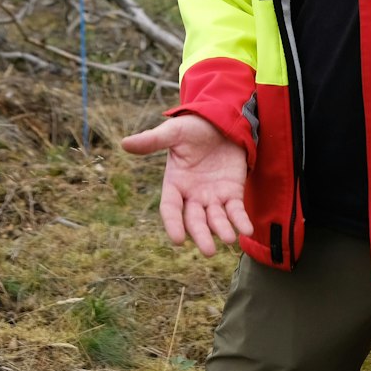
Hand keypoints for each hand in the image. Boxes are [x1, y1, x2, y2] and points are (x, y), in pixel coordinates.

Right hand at [121, 114, 254, 255]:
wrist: (221, 120)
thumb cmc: (194, 127)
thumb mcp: (174, 132)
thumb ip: (153, 140)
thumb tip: (124, 143)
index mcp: (175, 183)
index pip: (170, 208)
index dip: (173, 224)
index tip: (178, 240)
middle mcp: (192, 195)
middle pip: (194, 220)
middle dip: (201, 235)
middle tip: (209, 251)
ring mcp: (213, 196)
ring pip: (216, 219)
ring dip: (222, 229)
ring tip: (228, 238)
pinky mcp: (232, 193)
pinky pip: (236, 211)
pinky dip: (240, 221)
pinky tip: (246, 229)